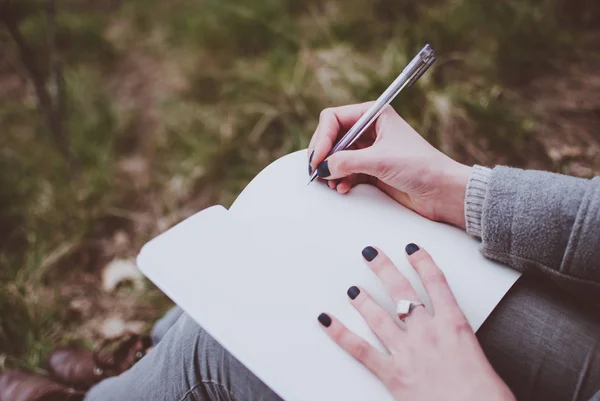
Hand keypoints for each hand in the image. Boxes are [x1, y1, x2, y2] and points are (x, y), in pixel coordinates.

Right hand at [307, 103, 471, 227]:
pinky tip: (343, 187)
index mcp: (374, 115)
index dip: (322, 137)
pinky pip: (345, 171)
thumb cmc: (421, 167)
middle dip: (323, 155)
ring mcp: (369, 151)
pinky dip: (340, 179)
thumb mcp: (380, 160)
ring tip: (332, 183)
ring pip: (336, 156)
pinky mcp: (371, 170)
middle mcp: (370, 130)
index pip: (334, 118)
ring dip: (331, 170)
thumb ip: (347, 162)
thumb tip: (322, 167)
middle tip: (317, 171)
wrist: (442, 192)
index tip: (319, 158)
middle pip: (332, 137)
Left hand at [317, 244, 514, 400]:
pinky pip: (360, 349)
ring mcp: (407, 352)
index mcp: (455, 326)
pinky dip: (340, 334)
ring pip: (379, 316)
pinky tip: (327, 321)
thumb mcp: (483, 362)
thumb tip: (457, 349)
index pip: (437, 284)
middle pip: (402, 292)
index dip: (422, 263)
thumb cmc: (487, 398)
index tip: (412, 250)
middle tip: (371, 254)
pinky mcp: (392, 374)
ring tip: (352, 288)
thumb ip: (464, 348)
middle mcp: (428, 333)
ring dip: (363, 299)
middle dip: (384, 269)